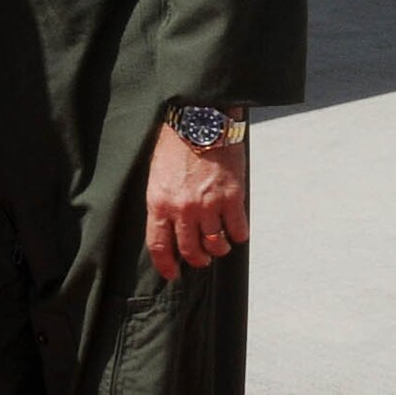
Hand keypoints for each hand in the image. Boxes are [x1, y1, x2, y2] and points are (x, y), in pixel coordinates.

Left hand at [144, 123, 248, 280]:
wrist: (199, 121)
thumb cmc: (176, 146)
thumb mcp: (157, 177)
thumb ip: (163, 204)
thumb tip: (170, 228)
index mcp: (159, 203)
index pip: (160, 246)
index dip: (166, 265)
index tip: (172, 273)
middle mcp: (183, 209)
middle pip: (190, 251)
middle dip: (197, 260)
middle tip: (202, 259)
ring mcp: (209, 205)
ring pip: (215, 244)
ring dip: (218, 249)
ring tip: (219, 244)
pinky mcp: (232, 197)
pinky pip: (237, 229)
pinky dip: (238, 235)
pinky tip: (236, 231)